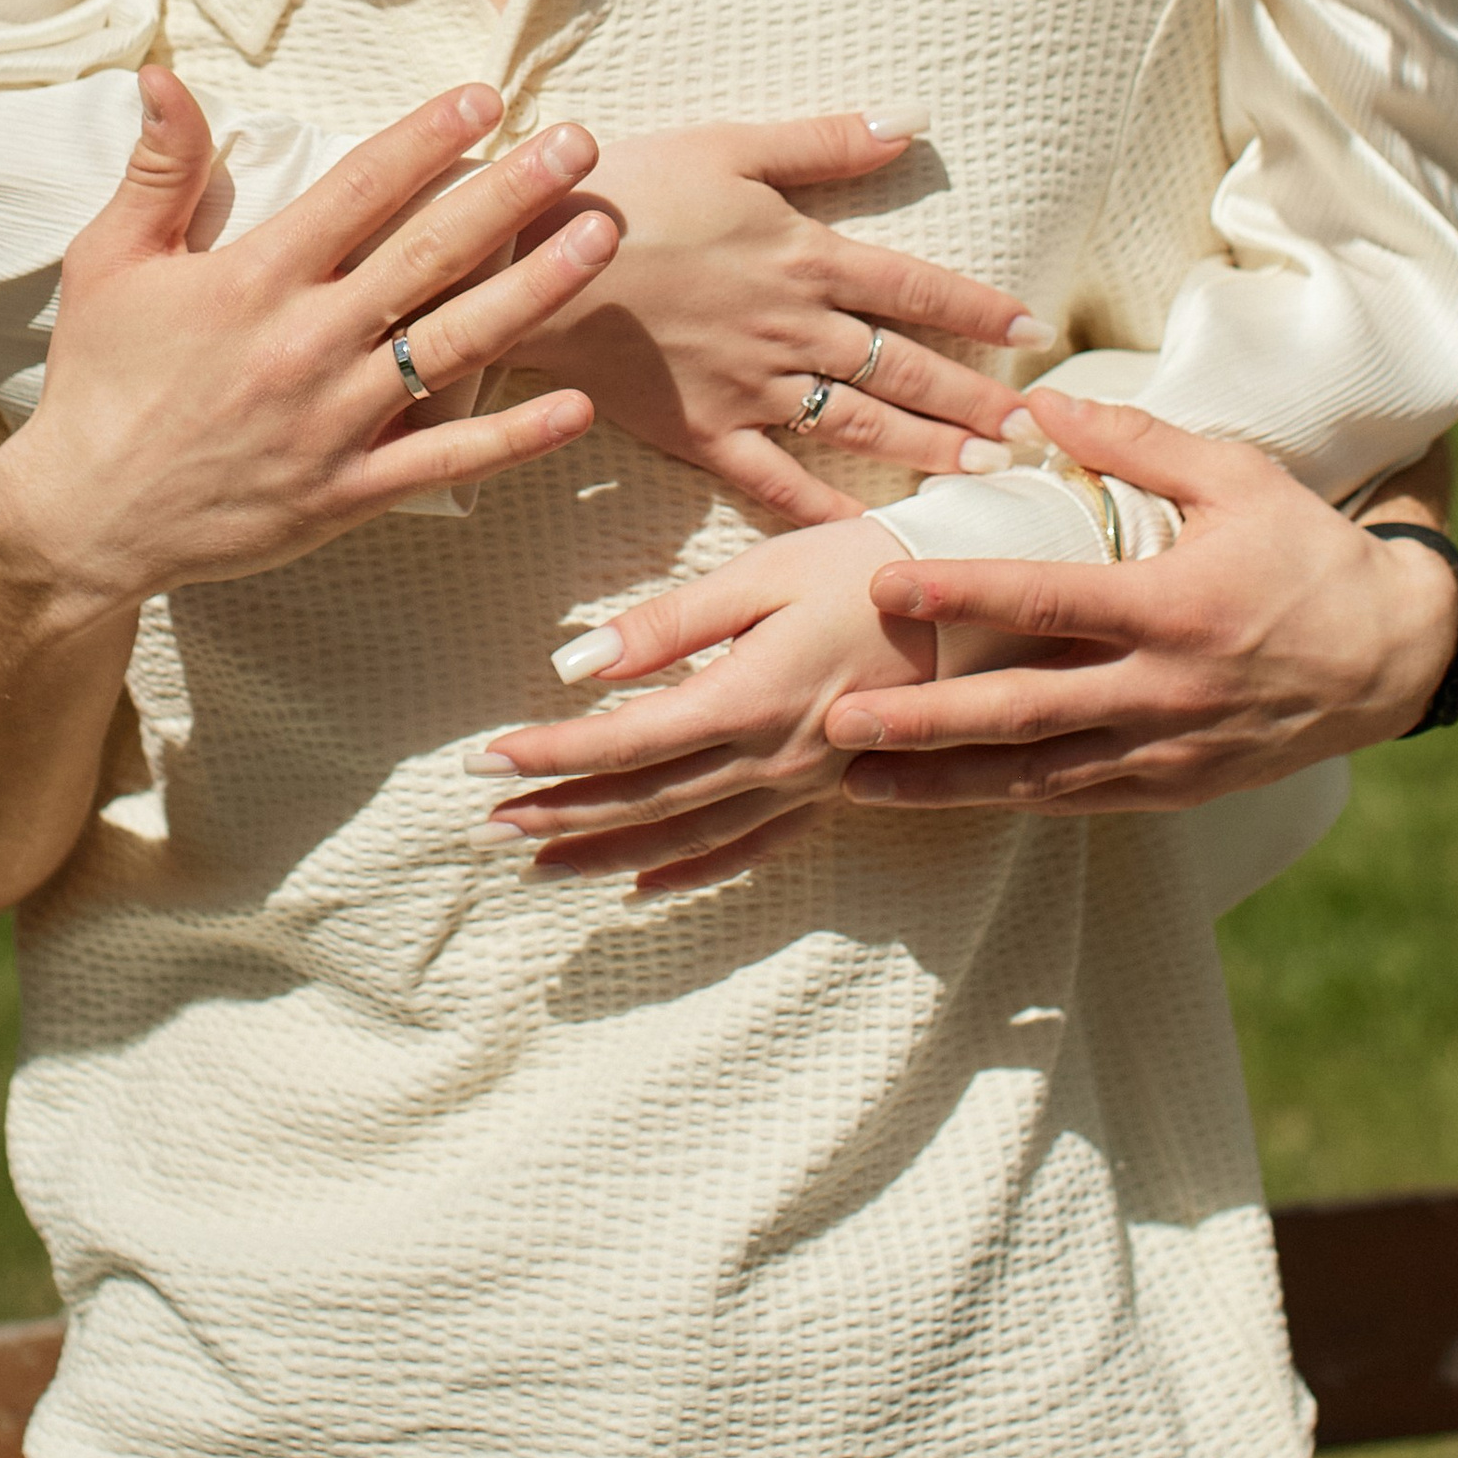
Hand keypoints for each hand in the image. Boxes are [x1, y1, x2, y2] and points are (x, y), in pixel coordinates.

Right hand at [0, 71, 612, 617]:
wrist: (83, 518)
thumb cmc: (99, 380)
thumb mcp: (109, 260)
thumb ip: (159, 168)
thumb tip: (165, 74)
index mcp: (253, 279)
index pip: (359, 189)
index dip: (427, 138)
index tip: (486, 98)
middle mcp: (304, 343)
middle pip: (427, 255)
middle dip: (510, 194)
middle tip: (577, 144)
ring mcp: (332, 422)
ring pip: (454, 346)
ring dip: (536, 290)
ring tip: (600, 238)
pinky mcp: (346, 492)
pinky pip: (444, 461)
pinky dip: (514, 437)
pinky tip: (577, 405)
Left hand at [471, 516, 937, 890]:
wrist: (974, 605)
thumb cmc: (860, 570)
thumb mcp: (762, 574)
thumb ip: (668, 624)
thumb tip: (575, 663)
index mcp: (748, 697)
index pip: (625, 742)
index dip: (550, 755)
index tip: (484, 760)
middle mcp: (771, 757)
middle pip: (642, 801)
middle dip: (557, 814)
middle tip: (482, 827)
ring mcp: (800, 786)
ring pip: (685, 838)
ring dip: (604, 854)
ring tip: (536, 865)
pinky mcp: (825, 793)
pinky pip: (748, 851)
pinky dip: (688, 873)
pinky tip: (640, 887)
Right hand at [517, 114, 1048, 521]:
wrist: (536, 260)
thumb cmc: (630, 188)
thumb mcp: (731, 144)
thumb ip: (825, 141)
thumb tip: (911, 121)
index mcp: (806, 256)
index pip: (916, 289)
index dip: (979, 310)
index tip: (1033, 333)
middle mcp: (794, 328)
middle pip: (906, 369)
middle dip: (975, 400)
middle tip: (1034, 428)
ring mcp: (753, 387)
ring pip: (860, 426)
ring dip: (928, 450)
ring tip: (986, 471)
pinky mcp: (704, 431)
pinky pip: (776, 482)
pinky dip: (823, 509)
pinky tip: (866, 533)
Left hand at [826, 389, 1457, 811]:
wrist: (1395, 657)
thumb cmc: (1306, 552)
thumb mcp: (1237, 477)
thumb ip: (1134, 443)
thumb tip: (1040, 405)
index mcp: (1174, 606)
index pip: (1047, 601)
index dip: (961, 595)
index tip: (883, 588)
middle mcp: (1165, 689)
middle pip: (1025, 711)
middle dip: (925, 721)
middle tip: (835, 720)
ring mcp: (1169, 750)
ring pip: (1039, 775)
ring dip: (945, 781)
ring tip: (856, 778)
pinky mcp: (1175, 787)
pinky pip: (1076, 800)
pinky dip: (1005, 800)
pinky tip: (941, 797)